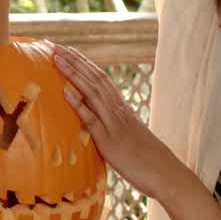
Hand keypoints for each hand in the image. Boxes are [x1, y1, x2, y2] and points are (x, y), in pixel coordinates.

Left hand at [51, 43, 187, 200]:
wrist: (165, 173)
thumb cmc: (145, 159)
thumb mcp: (127, 135)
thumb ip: (112, 125)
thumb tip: (94, 121)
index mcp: (121, 108)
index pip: (101, 79)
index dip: (84, 63)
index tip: (68, 50)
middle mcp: (117, 110)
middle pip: (95, 79)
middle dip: (75, 61)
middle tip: (55, 46)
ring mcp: (114, 124)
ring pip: (92, 92)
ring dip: (73, 74)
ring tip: (57, 59)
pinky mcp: (109, 140)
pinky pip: (92, 119)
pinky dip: (78, 104)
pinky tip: (65, 92)